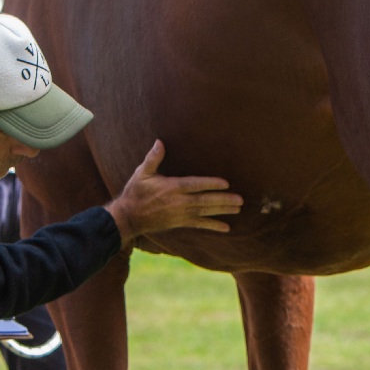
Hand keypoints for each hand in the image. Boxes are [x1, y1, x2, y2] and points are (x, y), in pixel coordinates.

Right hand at [105, 141, 243, 245]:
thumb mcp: (142, 173)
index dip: (210, 184)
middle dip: (223, 200)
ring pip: (205, 212)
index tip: (226, 183)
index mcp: (171, 187)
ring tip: (238, 208)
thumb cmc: (136, 192)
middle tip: (240, 199)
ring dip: (222, 210)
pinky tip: (226, 227)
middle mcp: (178, 202)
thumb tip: (160, 142)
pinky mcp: (180, 223)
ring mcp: (180, 214)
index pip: (195, 185)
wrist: (129, 217)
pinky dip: (213, 226)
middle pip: (204, 201)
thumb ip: (153, 158)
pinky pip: (199, 225)